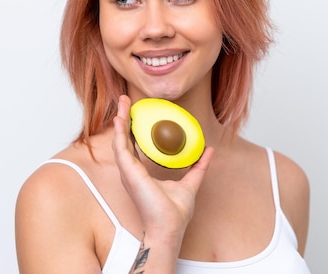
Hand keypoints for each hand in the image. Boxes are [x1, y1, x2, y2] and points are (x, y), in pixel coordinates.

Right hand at [112, 95, 213, 244]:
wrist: (169, 228)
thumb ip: (198, 166)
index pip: (134, 144)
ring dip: (119, 119)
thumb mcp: (190, 183)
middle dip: (124, 118)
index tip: (136, 111)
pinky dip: (119, 131)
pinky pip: (120, 148)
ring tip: (121, 102)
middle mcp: (131, 171)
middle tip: (125, 99)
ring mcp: (128, 172)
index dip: (133, 127)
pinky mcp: (129, 173)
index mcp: (141, 172)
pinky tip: (120, 118)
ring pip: (119, 140)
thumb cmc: (174, 213)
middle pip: (124, 138)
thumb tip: (208, 150)